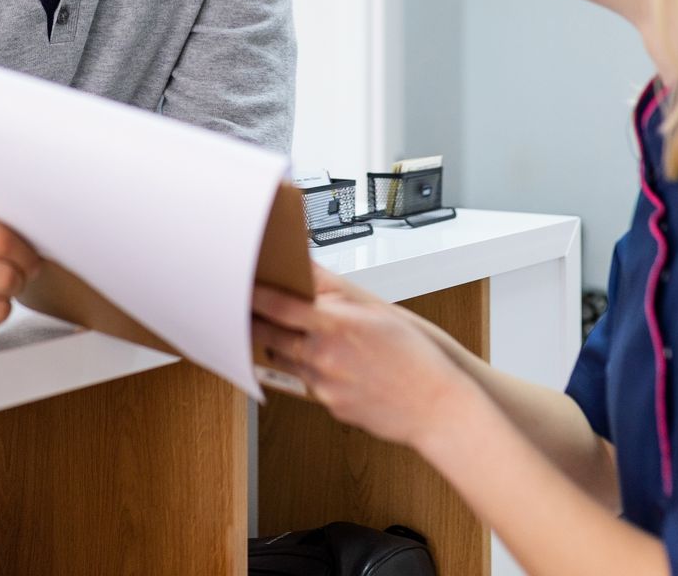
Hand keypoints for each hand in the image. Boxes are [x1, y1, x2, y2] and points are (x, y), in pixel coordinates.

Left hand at [253, 269, 480, 448]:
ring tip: (285, 332)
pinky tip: (324, 362)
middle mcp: (324, 357)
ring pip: (285, 360)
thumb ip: (337, 291)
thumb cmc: (416, 356)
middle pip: (270, 335)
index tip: (240, 287)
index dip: (255, 296)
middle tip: (245, 310)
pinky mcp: (329, 406)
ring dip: (280, 345)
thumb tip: (309, 271)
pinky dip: (308, 370)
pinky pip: (306, 383)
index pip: (279, 306)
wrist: (437, 406)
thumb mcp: (379, 312)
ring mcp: (324, 386)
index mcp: (337, 326)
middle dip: (255, 322)